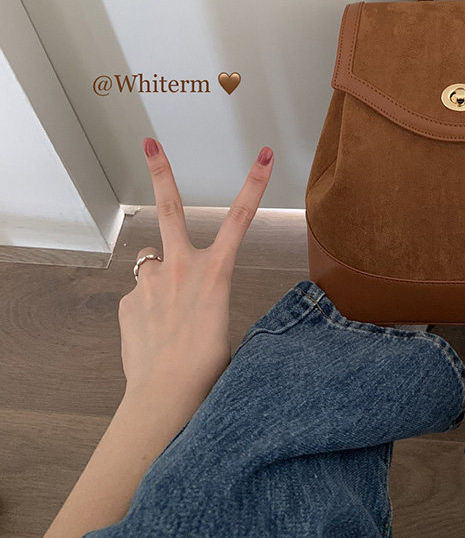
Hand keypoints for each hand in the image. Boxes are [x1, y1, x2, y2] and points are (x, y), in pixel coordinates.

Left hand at [118, 137, 273, 404]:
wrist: (167, 394)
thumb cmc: (208, 366)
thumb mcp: (223, 322)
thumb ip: (204, 294)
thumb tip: (184, 290)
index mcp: (215, 272)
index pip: (241, 219)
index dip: (255, 183)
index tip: (263, 154)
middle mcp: (181, 268)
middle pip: (170, 209)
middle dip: (162, 172)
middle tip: (149, 143)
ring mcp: (150, 283)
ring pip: (155, 269)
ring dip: (161, 283)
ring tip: (169, 321)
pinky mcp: (127, 302)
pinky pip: (141, 299)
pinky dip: (148, 311)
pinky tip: (155, 336)